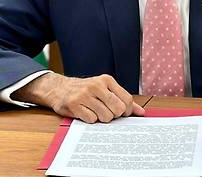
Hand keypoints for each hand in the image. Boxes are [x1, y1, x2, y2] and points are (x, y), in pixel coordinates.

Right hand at [12, 72, 145, 122]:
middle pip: (118, 110)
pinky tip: (85, 113)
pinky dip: (90, 120)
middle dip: (114, 116)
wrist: (59, 88)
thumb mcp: (105, 89)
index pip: (127, 100)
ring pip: (106, 117)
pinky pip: (92, 120)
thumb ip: (123, 99)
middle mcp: (97, 86)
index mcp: (106, 80)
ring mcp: (85, 95)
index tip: (120, 113)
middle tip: (106, 112)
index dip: (126, 111)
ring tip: (94, 111)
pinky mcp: (75, 105)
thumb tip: (141, 113)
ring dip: (101, 119)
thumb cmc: (86, 91)